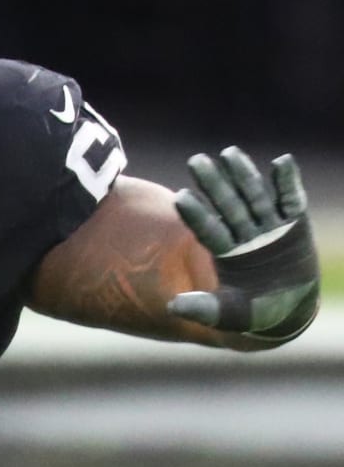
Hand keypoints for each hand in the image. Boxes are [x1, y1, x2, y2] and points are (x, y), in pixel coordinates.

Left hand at [168, 146, 319, 340]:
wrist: (289, 308)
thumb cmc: (254, 313)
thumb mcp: (230, 314)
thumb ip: (204, 308)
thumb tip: (172, 307)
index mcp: (225, 253)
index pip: (207, 230)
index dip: (196, 214)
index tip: (179, 197)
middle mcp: (243, 234)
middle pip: (226, 205)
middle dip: (213, 184)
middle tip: (195, 161)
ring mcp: (268, 226)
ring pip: (253, 196)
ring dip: (243, 174)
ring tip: (229, 153)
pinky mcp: (294, 223)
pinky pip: (291, 199)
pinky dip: (287, 181)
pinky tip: (281, 161)